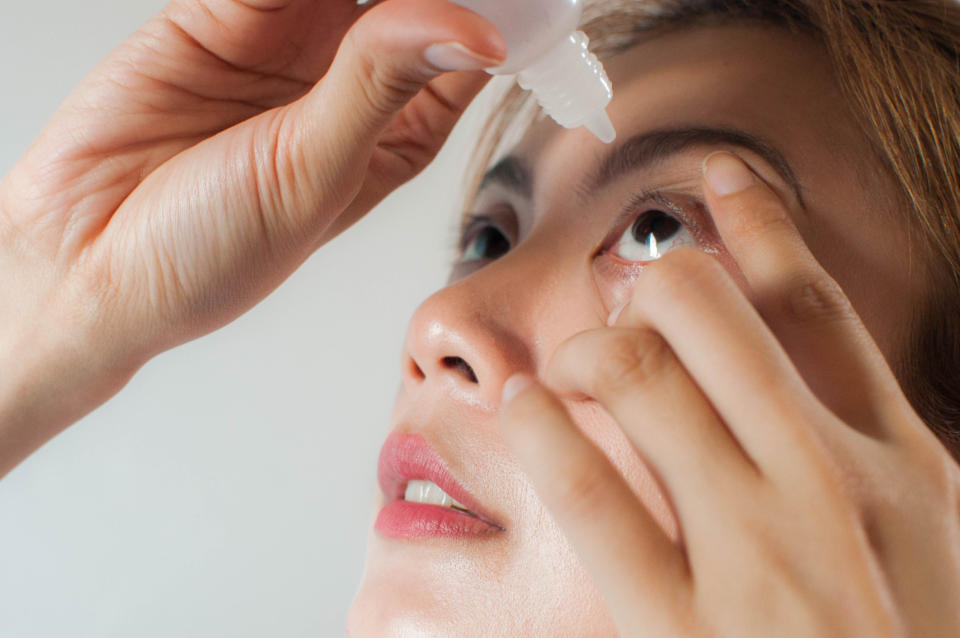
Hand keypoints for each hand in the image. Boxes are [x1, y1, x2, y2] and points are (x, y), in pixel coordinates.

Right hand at [0, 0, 504, 475]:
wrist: (84, 260)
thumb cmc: (211, 255)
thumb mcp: (312, 176)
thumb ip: (381, 88)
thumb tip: (471, 30)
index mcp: (396, 133)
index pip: (466, 54)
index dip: (497, 14)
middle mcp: (351, 81)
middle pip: (413, 0)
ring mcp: (287, 40)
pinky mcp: (221, 11)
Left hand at [499, 152, 959, 636]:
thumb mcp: (933, 550)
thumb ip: (877, 462)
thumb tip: (812, 381)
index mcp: (901, 467)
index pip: (812, 305)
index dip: (756, 226)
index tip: (713, 182)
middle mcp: (829, 489)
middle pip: (710, 316)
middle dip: (654, 282)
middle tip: (627, 297)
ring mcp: (757, 555)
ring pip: (643, 378)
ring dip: (590, 345)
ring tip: (569, 361)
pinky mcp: (684, 628)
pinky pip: (597, 498)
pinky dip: (548, 433)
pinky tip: (528, 409)